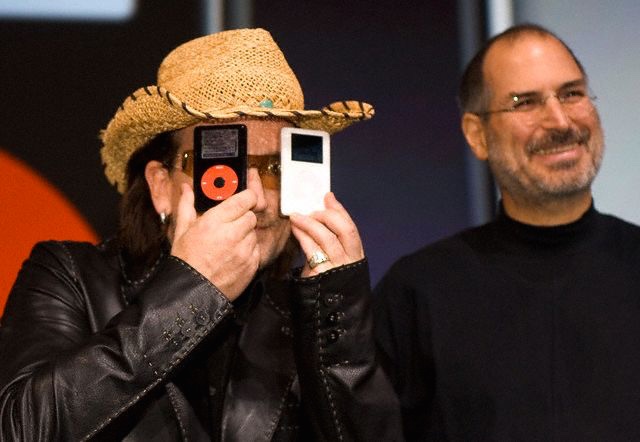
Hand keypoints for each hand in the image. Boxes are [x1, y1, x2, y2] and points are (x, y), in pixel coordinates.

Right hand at [170, 179, 259, 300]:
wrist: (191, 293)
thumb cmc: (185, 262)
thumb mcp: (181, 231)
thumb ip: (187, 206)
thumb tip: (186, 189)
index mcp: (214, 222)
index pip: (245, 199)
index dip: (247, 197)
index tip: (245, 199)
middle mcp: (232, 234)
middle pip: (251, 216)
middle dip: (242, 218)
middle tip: (230, 225)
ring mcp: (244, 251)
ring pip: (254, 233)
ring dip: (245, 235)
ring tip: (228, 244)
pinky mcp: (251, 265)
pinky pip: (256, 250)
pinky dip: (248, 251)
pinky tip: (232, 256)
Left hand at [289, 192, 363, 276]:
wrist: (323, 312)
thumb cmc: (325, 281)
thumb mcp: (331, 260)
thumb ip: (329, 240)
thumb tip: (319, 215)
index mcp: (355, 255)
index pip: (350, 227)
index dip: (339, 210)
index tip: (327, 197)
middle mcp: (350, 261)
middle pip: (345, 229)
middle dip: (327, 215)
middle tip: (311, 210)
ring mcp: (337, 268)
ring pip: (327, 238)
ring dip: (310, 223)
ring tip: (296, 217)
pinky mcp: (322, 275)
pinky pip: (312, 250)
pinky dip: (303, 237)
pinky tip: (295, 231)